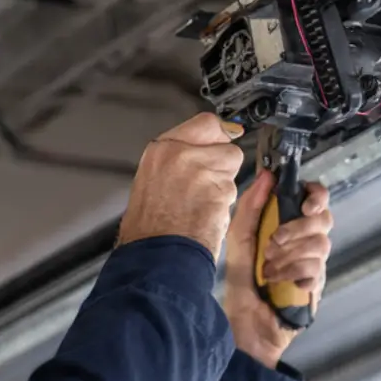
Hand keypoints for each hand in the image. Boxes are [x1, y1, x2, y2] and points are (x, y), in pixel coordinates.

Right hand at [116, 113, 246, 259]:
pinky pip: (234, 194)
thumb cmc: (146, 231)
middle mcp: (183, 155)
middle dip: (222, 166)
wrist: (154, 257)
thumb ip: (174, 162)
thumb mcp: (149, 183)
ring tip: (200, 207)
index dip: (219, 134)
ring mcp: (204, 172)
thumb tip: (195, 153)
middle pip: (226, 147)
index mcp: (161, 150)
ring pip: (233, 171)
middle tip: (205, 187)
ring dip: (224, 188)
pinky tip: (206, 218)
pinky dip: (225, 206)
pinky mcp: (220, 192)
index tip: (224, 138)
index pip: (206, 123)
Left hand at [223, 170, 331, 367]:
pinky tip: (278, 283)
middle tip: (272, 244)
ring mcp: (314, 265)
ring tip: (268, 270)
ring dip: (290, 255)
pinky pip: (316, 271)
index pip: (315, 199)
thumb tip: (267, 175)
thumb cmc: (240, 284)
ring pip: (321, 245)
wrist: (243, 326)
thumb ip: (250, 208)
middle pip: (324, 220)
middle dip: (297, 229)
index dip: (316, 196)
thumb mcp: (238, 241)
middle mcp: (305, 243)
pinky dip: (293, 274)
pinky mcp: (316, 287)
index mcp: (289, 226)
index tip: (304, 205)